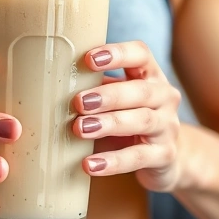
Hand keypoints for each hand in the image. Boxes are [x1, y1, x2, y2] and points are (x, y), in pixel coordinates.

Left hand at [73, 41, 182, 192]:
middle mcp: (165, 97)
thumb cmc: (129, 120)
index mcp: (150, 75)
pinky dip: (113, 161)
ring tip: (80, 129)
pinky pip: (139, 157)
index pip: (140, 54)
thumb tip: (49, 86)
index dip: (117, 54)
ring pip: (142, 120)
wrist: (165, 158)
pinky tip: (90, 164)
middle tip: (78, 102)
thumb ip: (94, 90)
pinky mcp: (165, 155)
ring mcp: (168, 126)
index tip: (89, 59)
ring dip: (109, 124)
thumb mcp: (117, 101)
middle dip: (108, 96)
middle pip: (141, 90)